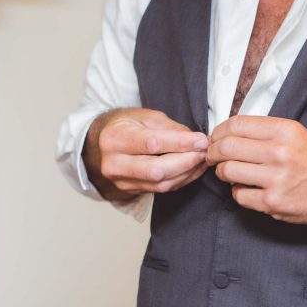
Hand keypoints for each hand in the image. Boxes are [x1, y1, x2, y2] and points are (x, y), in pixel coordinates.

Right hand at [84, 108, 208, 199]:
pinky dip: (180, 180)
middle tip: (204, 152)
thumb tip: (195, 140)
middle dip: (185, 162)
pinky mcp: (130, 190)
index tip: (201, 140)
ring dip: (187, 173)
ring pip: (160, 184)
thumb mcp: (145, 116)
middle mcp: (114, 163)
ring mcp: (120, 181)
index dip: (180, 144)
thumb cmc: (125, 125)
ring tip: (202, 160)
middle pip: (156, 170)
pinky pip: (160, 189)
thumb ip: (170, 128)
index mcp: (115, 138)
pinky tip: (192, 170)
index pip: (152, 144)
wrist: (103, 142)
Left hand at [206, 116, 306, 225]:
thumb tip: (228, 132)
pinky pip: (238, 195)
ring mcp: (276, 179)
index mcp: (285, 131)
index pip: (237, 124)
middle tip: (212, 156)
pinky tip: (247, 188)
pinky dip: (237, 192)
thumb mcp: (296, 134)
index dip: (219, 131)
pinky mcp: (272, 202)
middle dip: (213, 152)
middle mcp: (280, 153)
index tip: (215, 137)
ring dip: (222, 172)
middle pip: (227, 147)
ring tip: (229, 172)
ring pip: (228, 171)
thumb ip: (265, 130)